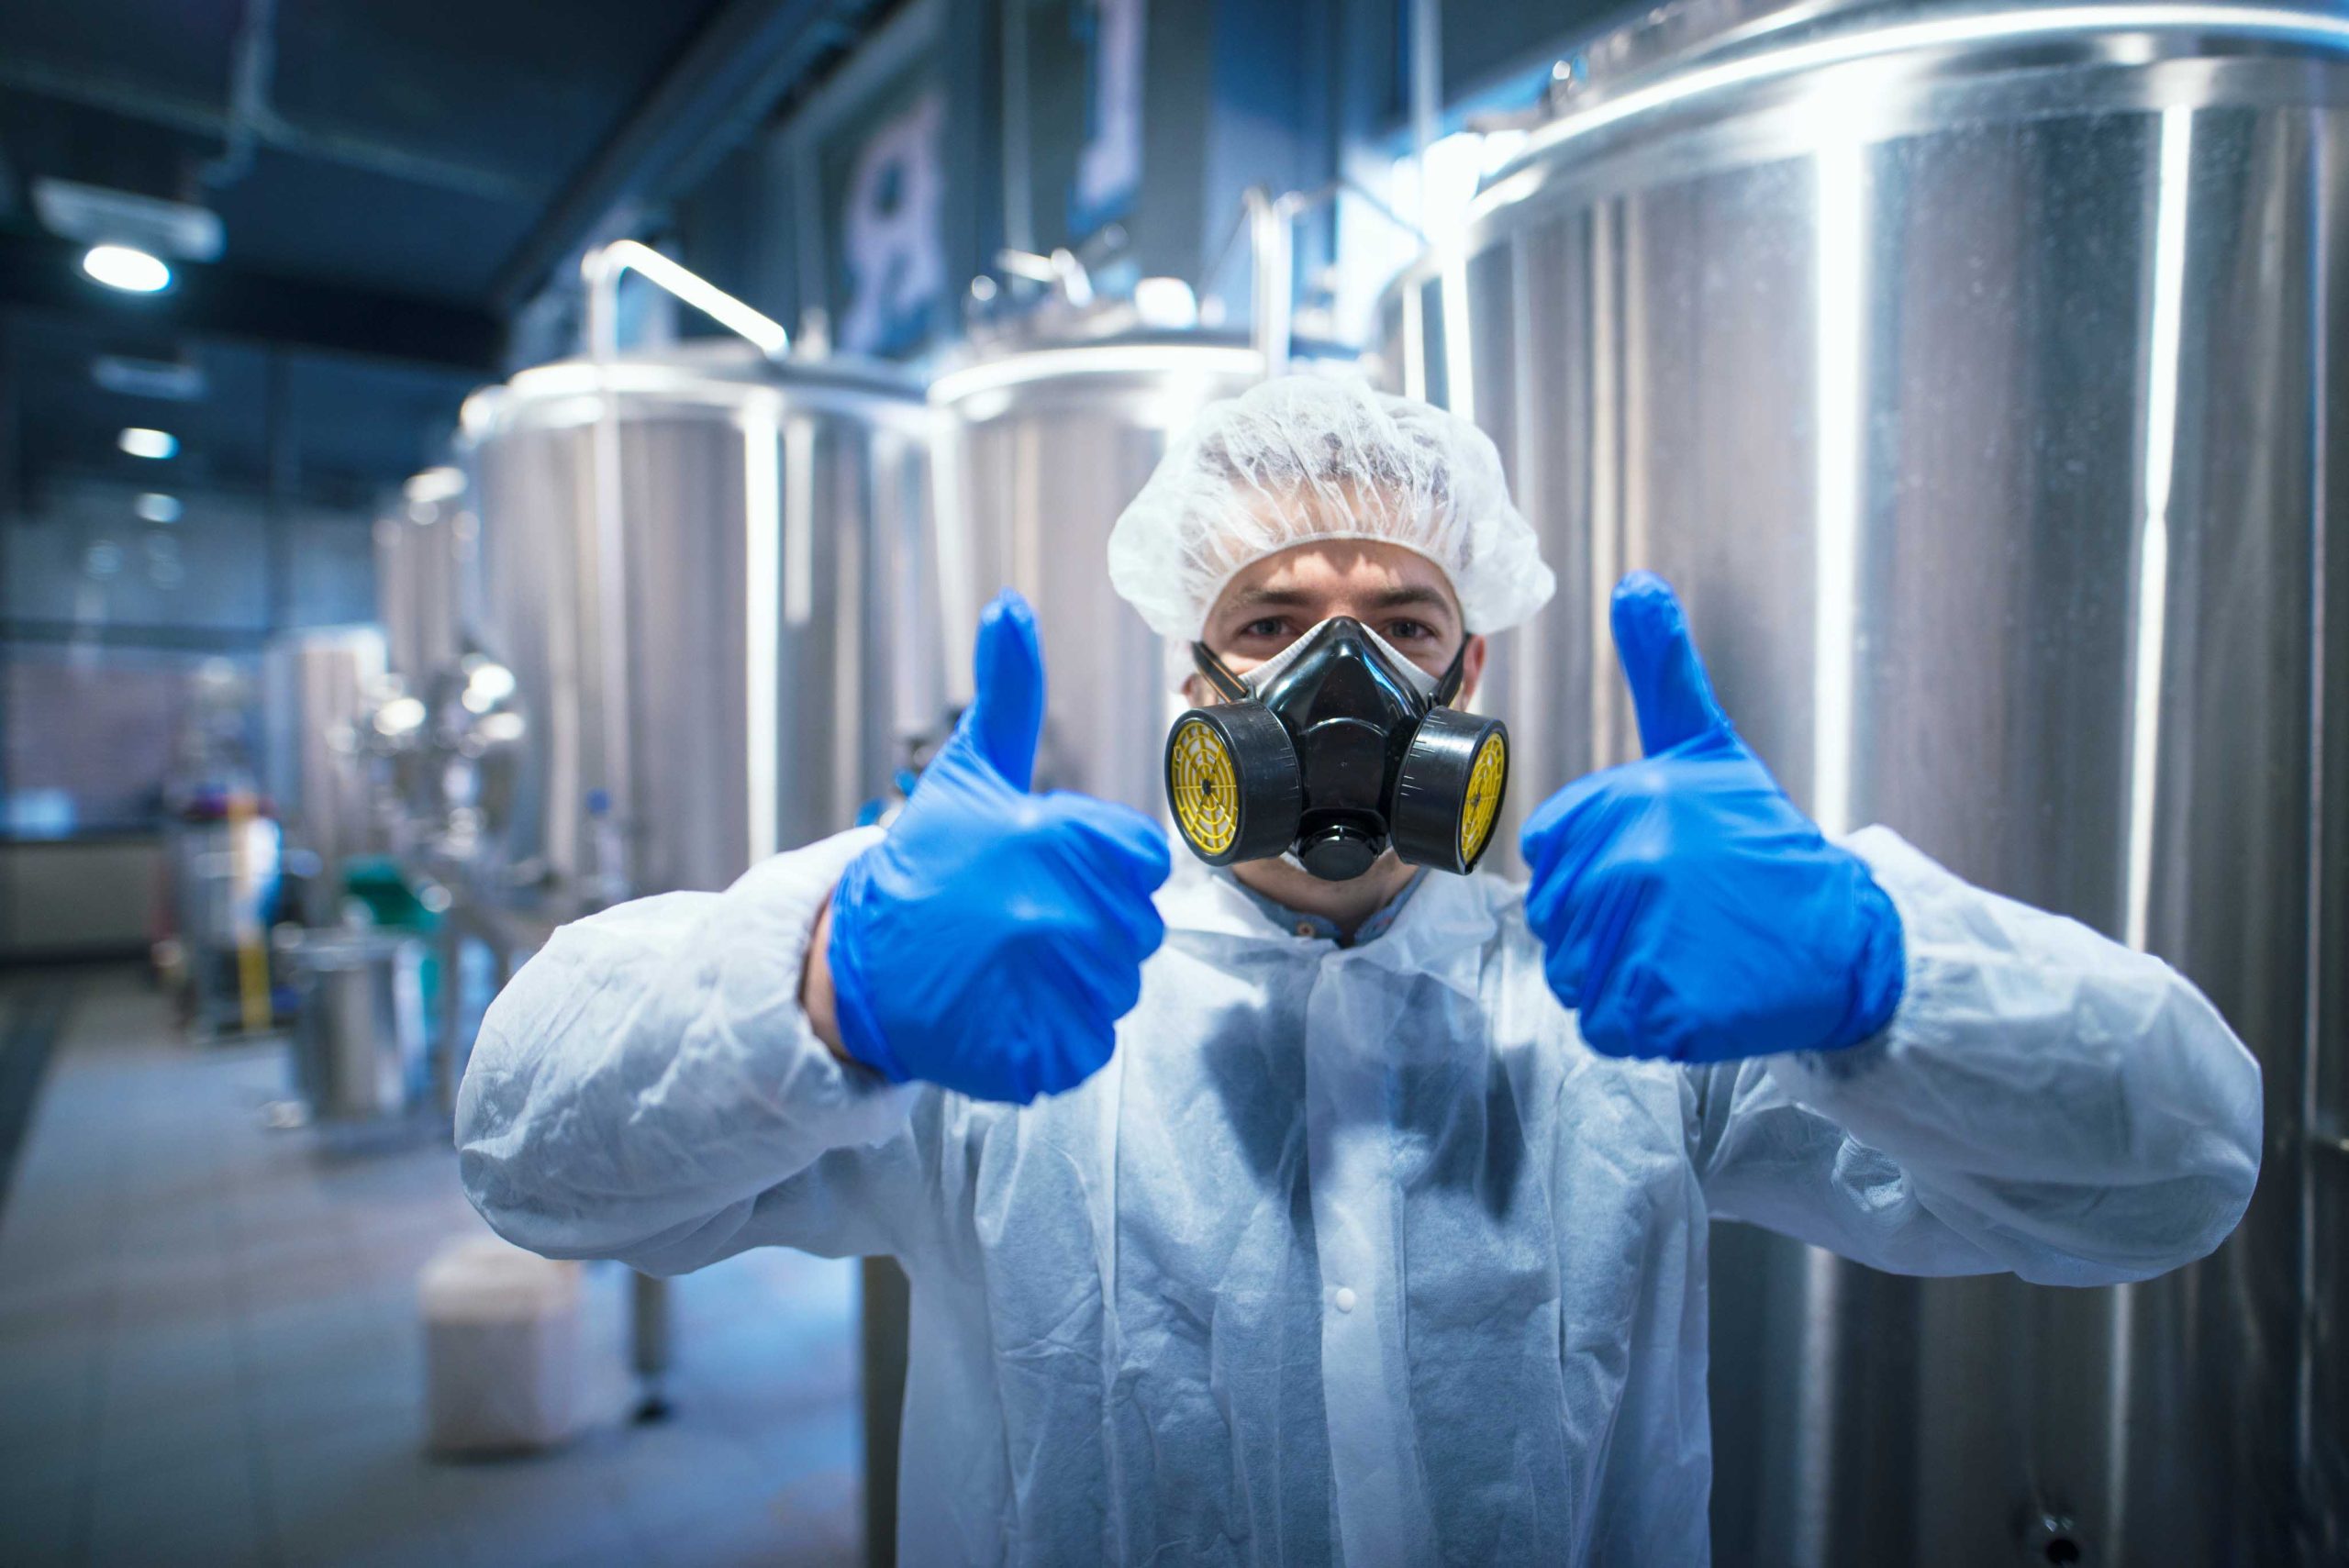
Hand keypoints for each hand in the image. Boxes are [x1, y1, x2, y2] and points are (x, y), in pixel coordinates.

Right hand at [827, 590, 1171, 1101]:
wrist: (852, 963)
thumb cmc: (922, 865)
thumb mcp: (971, 774)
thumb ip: (1009, 695)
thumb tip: (1010, 606)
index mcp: (1058, 841)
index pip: (1143, 864)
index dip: (1102, 870)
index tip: (1048, 874)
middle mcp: (1060, 915)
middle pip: (1137, 931)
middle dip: (1090, 928)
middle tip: (1020, 924)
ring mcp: (1047, 990)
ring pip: (1115, 991)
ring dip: (1074, 985)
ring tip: (1009, 968)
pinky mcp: (1034, 1056)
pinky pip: (1086, 1049)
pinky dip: (1055, 1039)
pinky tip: (1007, 1011)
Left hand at [1519, 572, 1904, 1062]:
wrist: (1846, 938)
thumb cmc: (1767, 845)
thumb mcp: (1706, 747)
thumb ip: (1662, 669)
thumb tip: (1636, 585)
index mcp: (1622, 804)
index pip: (1550, 857)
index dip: (1594, 872)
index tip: (1655, 870)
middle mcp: (1626, 865)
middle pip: (1556, 922)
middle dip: (1606, 929)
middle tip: (1678, 919)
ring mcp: (1644, 937)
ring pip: (1574, 977)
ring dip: (1620, 978)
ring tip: (1687, 953)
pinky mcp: (1661, 1006)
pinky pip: (1604, 1025)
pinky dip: (1641, 1024)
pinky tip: (1691, 993)